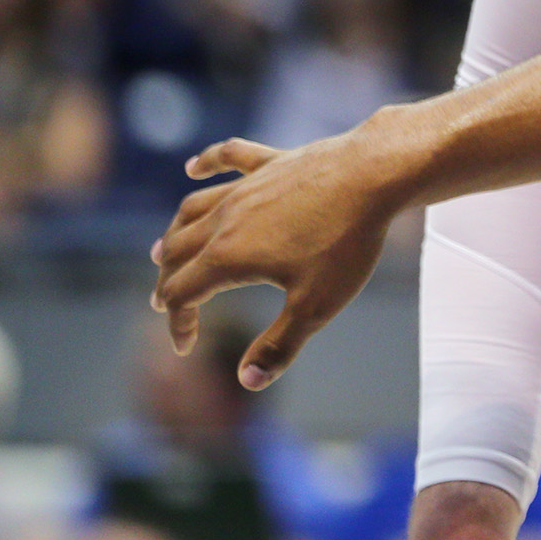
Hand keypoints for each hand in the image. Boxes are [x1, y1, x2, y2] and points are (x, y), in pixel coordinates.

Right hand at [149, 132, 403, 386]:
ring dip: (175, 233)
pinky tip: (195, 167)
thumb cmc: (347, 243)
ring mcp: (248, 186)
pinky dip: (208, 163)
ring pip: (193, 209)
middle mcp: (225, 219)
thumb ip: (279, 346)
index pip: (180, 295)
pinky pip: (230, 158)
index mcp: (227, 257)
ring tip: (165, 251)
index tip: (186, 345)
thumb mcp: (316, 306)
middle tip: (168, 303)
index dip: (177, 324)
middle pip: (175, 252)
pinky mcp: (273, 162)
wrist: (375, 175)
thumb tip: (247, 381)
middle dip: (167, 282)